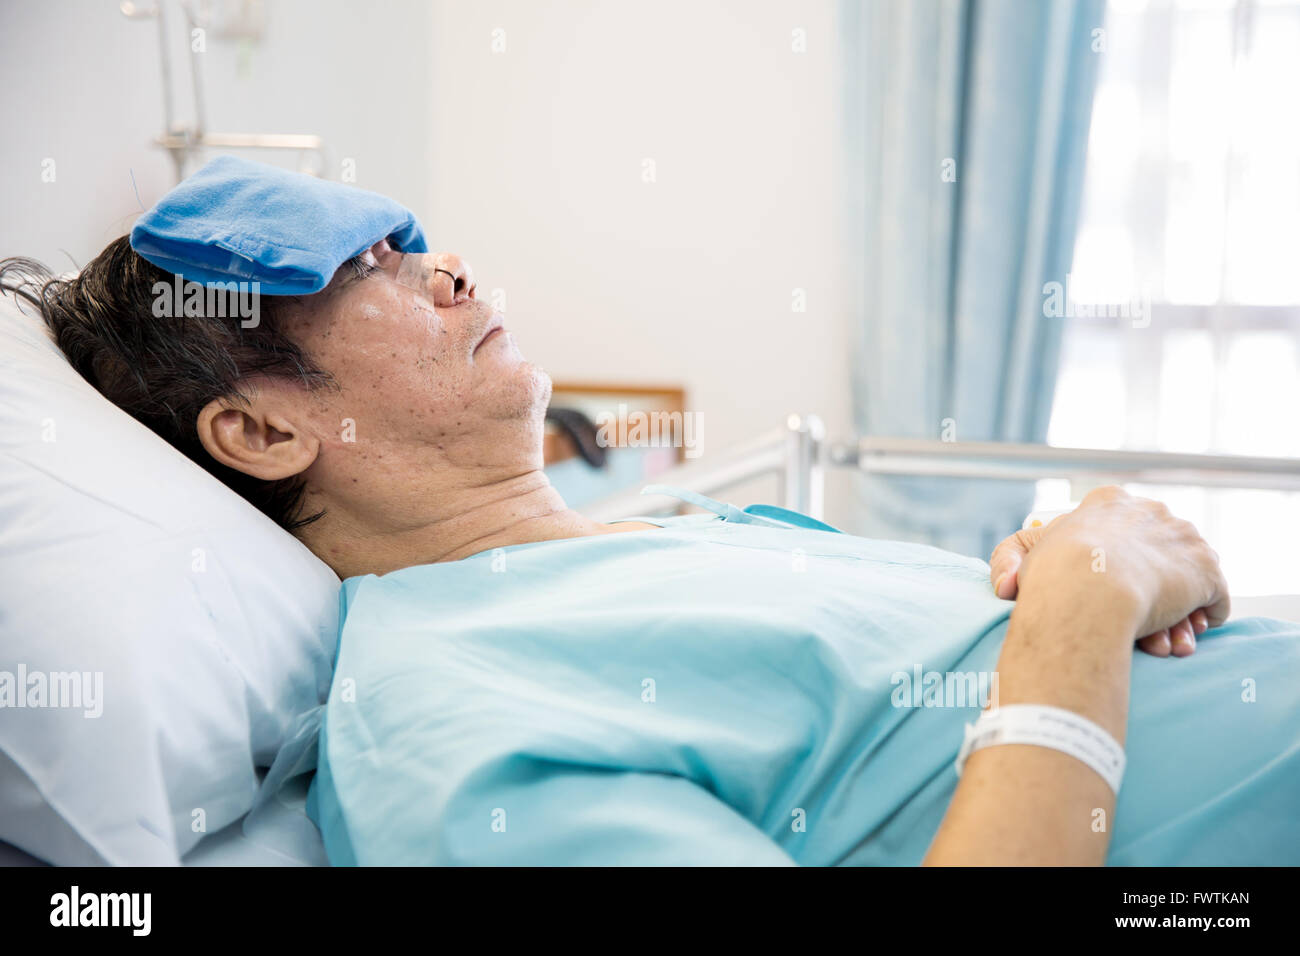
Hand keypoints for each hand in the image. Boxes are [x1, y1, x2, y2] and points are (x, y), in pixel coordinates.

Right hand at [988, 487, 1229, 655]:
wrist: (1089, 588)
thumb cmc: (1050, 573)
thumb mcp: (1018, 555)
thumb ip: (1012, 561)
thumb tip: (1009, 586)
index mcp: (1109, 502)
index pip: (1122, 528)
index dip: (1117, 562)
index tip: (1107, 589)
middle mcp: (1152, 510)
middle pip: (1155, 555)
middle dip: (1148, 592)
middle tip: (1134, 628)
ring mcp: (1183, 538)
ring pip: (1183, 580)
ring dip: (1174, 615)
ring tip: (1157, 646)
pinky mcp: (1206, 570)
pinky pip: (1213, 597)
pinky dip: (1200, 619)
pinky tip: (1180, 638)